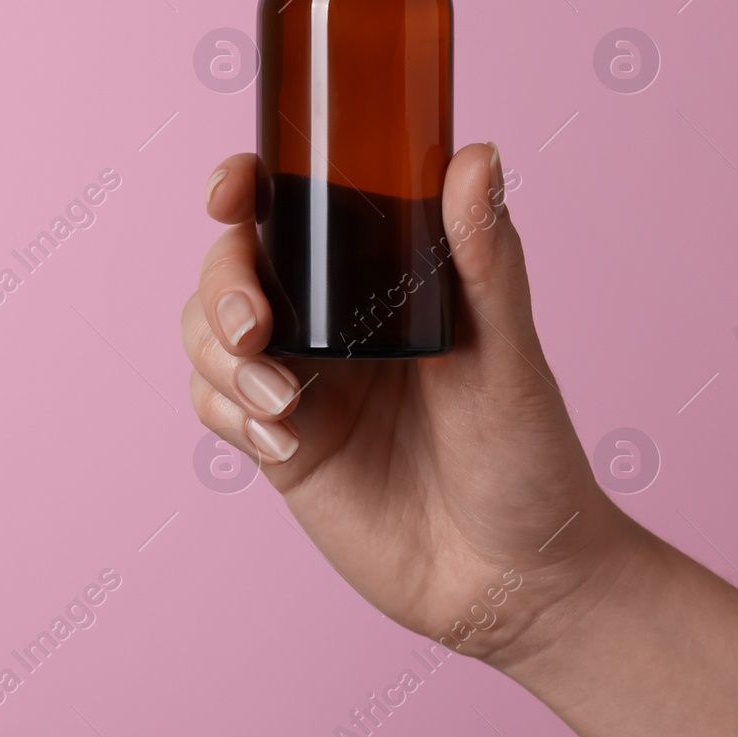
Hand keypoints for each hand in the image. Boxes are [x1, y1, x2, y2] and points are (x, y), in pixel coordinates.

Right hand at [182, 145, 632, 664]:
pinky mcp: (278, 444)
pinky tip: (282, 439)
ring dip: (219, 357)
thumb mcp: (508, 352)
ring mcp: (300, 381)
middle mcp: (331, 321)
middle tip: (254, 328)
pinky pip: (214, 404)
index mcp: (381, 277)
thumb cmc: (530, 459)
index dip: (245, 188)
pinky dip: (227, 411)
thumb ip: (486, 258)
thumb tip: (477, 154)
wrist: (514, 582)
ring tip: (280, 401)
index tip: (229, 193)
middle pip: (230, 269)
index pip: (294, 210)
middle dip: (221, 288)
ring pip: (206, 335)